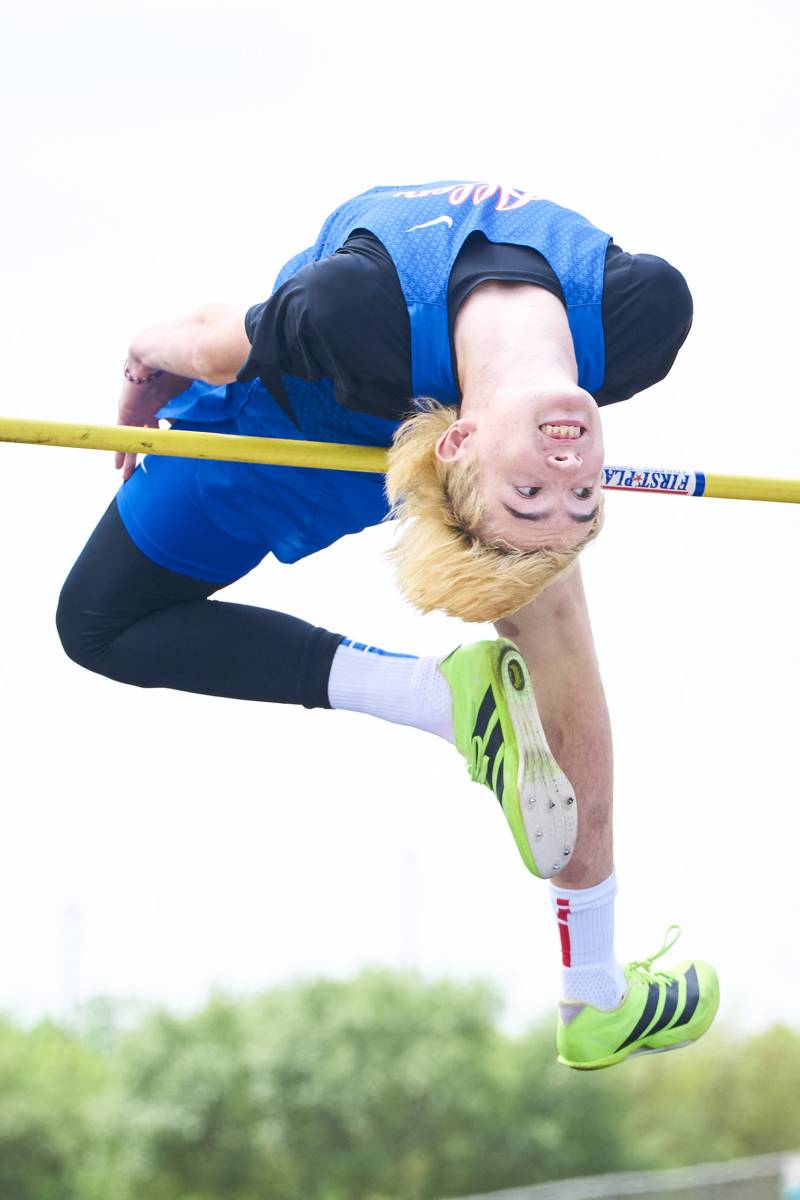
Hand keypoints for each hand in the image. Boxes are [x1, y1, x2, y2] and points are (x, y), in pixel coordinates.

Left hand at [115, 364, 189, 481]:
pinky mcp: (127, 411)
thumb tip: (219, 410)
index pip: (163, 424)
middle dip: (144, 450)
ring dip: (130, 456)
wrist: (156, 353)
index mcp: (165, 402)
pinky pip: (122, 435)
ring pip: (132, 438)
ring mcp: (136, 410)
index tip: (167, 452)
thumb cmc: (178, 366)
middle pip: (145, 434)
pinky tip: (118, 465)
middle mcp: (149, 407)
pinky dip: (120, 450)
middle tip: (142, 470)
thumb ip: (199, 404)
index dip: (164, 438)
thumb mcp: (191, 390)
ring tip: (127, 475)